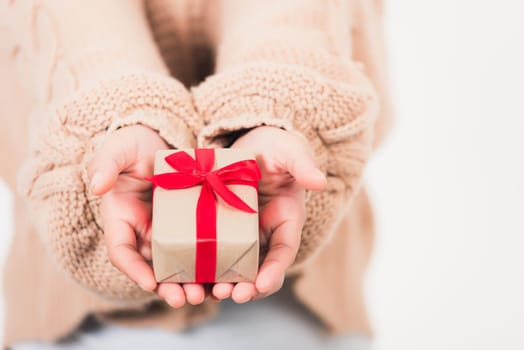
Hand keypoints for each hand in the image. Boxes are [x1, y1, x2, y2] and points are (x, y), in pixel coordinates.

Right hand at [88, 125, 205, 307]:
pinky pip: (198, 250)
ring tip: (208, 295)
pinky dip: (208, 265)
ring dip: (190, 283)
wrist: (161, 138)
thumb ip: (106, 163)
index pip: (121, 252)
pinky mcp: (190, 226)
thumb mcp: (119, 149)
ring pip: (177, 265)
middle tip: (185, 299)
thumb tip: (97, 185)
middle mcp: (142, 231)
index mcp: (121, 219)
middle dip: (167, 287)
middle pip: (152, 268)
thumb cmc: (135, 144)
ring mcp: (167, 230)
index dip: (133, 270)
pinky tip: (224, 275)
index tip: (150, 283)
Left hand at [211, 126, 326, 302]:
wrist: (251, 142)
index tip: (261, 285)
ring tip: (207, 292)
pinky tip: (189, 275)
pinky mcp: (221, 228)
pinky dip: (205, 267)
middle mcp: (266, 232)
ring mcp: (243, 233)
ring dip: (224, 283)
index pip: (284, 251)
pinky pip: (214, 252)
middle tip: (230, 294)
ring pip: (236, 267)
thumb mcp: (289, 150)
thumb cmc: (275, 145)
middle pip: (260, 269)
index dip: (275, 271)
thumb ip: (302, 164)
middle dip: (247, 287)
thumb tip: (320, 181)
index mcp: (287, 219)